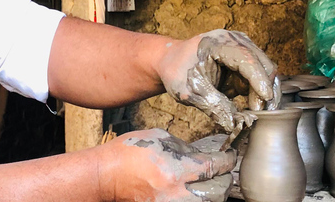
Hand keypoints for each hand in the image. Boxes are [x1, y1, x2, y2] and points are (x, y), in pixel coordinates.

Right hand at [98, 129, 235, 201]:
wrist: (105, 176)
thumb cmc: (127, 153)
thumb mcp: (157, 138)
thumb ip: (183, 147)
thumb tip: (203, 153)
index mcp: (174, 170)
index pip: (213, 166)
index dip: (226, 160)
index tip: (229, 155)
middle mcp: (176, 193)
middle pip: (217, 191)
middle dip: (223, 178)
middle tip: (222, 170)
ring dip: (213, 192)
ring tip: (211, 182)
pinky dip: (198, 198)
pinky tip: (195, 190)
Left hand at [157, 29, 280, 132]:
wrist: (171, 62)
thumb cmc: (177, 73)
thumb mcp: (191, 92)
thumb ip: (214, 106)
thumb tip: (236, 125)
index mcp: (218, 42)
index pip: (246, 59)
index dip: (258, 80)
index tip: (265, 100)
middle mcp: (234, 40)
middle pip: (263, 64)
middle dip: (264, 89)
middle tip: (258, 113)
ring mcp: (241, 47)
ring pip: (265, 71)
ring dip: (261, 91)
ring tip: (251, 110)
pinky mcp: (244, 58)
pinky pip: (258, 76)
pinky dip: (255, 90)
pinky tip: (246, 102)